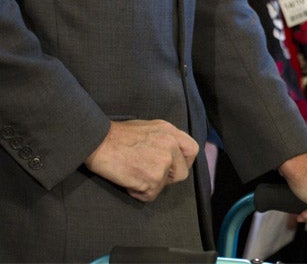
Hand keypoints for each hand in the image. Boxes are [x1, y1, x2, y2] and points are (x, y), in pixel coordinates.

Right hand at [84, 119, 198, 201]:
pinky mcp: (153, 178)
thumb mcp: (149, 128)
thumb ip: (164, 139)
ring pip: (164, 185)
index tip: (172, 168)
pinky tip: (127, 181)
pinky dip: (138, 192)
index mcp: (171, 132)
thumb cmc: (117, 135)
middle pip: (182, 173)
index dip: (184, 163)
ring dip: (149, 185)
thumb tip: (171, 154)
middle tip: (148, 175)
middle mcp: (171, 145)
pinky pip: (150, 194)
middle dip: (166, 178)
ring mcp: (163, 162)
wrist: (98, 140)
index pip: (192, 151)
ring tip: (133, 175)